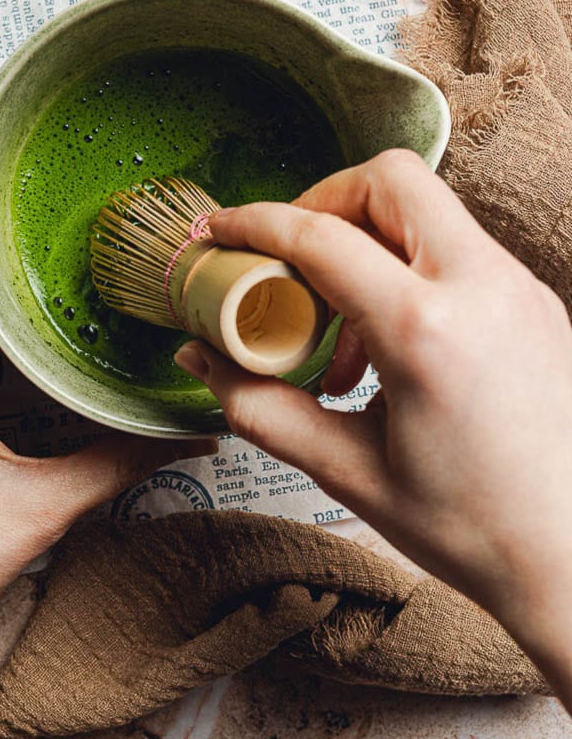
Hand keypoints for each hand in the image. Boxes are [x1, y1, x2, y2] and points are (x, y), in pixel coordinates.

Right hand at [175, 149, 571, 702]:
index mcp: (427, 331)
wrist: (570, 558)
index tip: (221, 231)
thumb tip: (203, 358)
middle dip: (323, 202)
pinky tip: (386, 344)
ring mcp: (518, 288)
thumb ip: (260, 406)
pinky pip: (458, 250)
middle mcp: (482, 288)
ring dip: (367, 240)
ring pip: (428, 210)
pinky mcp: (535, 301)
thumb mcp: (346, 471)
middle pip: (389, 180)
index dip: (255, 225)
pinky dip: (408, 269)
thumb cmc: (473, 529)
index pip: (322, 237)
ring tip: (337, 329)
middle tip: (288, 260)